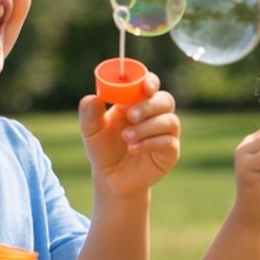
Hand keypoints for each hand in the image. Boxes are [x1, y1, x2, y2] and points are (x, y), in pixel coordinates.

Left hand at [80, 78, 180, 198]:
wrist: (111, 178)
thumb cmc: (103, 149)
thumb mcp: (91, 130)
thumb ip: (90, 113)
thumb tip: (93, 97)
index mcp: (137, 102)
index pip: (150, 84)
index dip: (151, 82)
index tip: (145, 87)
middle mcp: (155, 115)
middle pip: (165, 100)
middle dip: (149, 106)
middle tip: (130, 116)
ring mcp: (165, 133)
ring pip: (170, 120)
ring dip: (147, 127)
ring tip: (127, 138)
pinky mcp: (170, 152)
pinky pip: (169, 142)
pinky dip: (151, 143)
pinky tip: (133, 149)